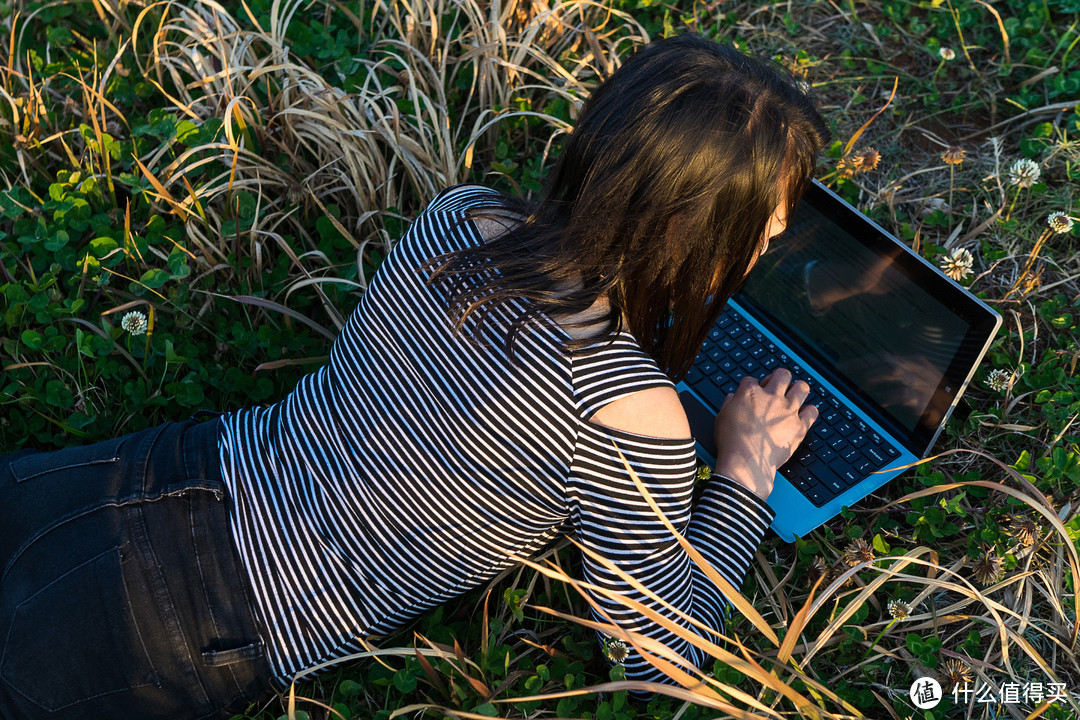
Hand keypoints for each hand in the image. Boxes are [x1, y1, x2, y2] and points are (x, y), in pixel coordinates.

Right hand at [712, 369, 818, 499]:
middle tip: (776, 387)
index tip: (753, 392)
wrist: (746, 461)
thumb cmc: (731, 442)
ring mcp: (788, 411)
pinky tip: (805, 413)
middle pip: (782, 375)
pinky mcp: (799, 426)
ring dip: (798, 389)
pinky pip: (812, 412)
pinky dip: (810, 412)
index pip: (752, 379)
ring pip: (802, 387)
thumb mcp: (721, 418)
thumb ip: (728, 404)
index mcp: (750, 393)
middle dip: (779, 378)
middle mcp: (771, 397)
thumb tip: (732, 397)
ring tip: (794, 395)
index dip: (752, 385)